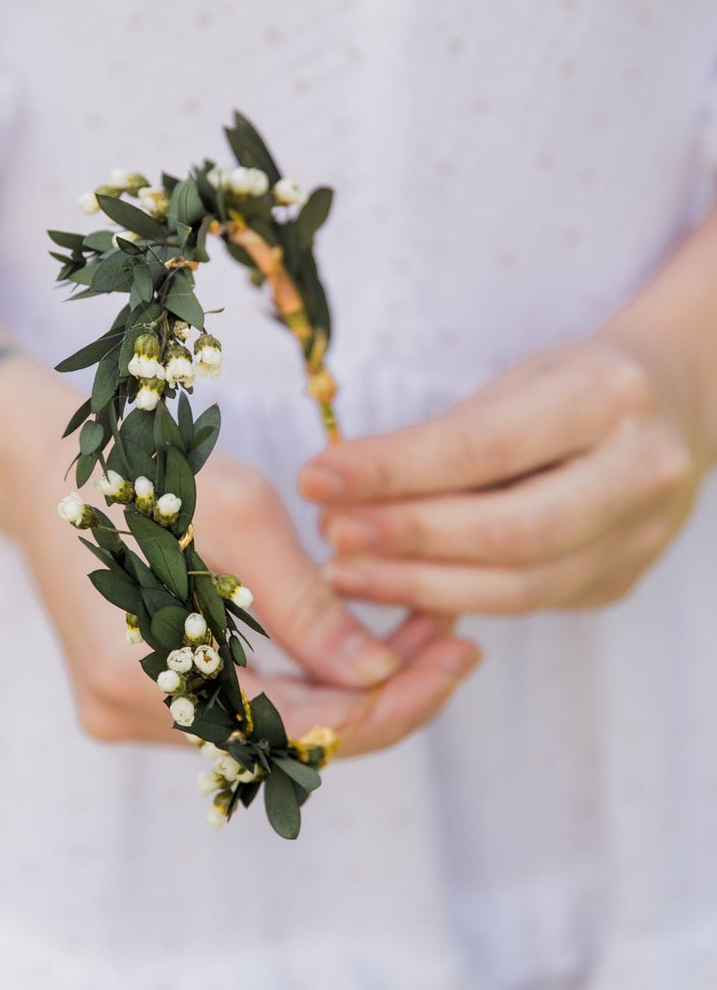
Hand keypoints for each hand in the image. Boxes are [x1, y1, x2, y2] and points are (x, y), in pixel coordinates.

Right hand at [0, 363, 480, 753]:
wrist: (44, 466)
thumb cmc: (137, 470)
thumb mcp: (235, 513)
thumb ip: (304, 603)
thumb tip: (376, 675)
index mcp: (139, 676)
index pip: (294, 728)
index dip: (390, 701)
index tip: (459, 654)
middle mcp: (127, 714)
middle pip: (284, 739)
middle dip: (378, 695)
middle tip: (453, 643)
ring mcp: (125, 712)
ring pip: (265, 727)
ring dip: (343, 689)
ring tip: (413, 633)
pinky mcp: (132, 698)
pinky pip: (236, 707)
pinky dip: (299, 679)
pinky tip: (347, 641)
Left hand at [300, 338, 705, 614]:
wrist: (673, 409)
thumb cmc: (568, 390)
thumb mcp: (513, 385)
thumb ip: (438, 440)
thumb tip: (335, 492)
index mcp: (607, 397)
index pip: (480, 448)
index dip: (390, 471)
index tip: (316, 478)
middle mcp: (640, 472)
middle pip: (507, 532)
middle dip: (405, 540)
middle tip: (331, 538)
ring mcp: (640, 539)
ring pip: (517, 589)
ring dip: (416, 586)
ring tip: (344, 572)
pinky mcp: (619, 582)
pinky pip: (524, 604)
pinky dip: (452, 600)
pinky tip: (395, 588)